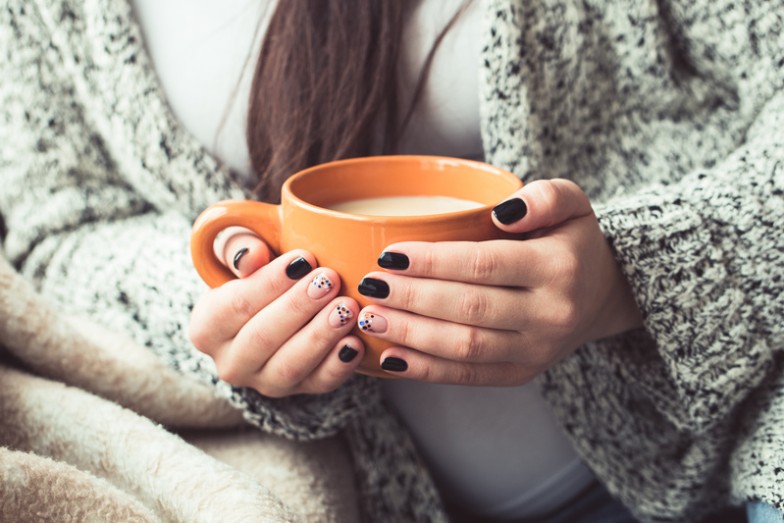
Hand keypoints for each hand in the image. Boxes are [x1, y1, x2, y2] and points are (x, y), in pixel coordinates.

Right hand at [189, 231, 364, 396]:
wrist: (276, 304)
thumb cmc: (258, 271)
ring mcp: (264, 382)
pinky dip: (338, 366)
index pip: (234, 307)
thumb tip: (251, 256)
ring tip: (347, 308)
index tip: (303, 258)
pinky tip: (355, 342)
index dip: (270, 282)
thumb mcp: (240, 250)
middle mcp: (230, 363)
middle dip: (299, 307)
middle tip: (330, 279)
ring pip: (289, 366)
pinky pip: (319, 383)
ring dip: (320, 336)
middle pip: (262, 338)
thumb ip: (238, 245)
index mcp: (206, 328)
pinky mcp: (300, 390)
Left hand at [356, 179, 642, 384]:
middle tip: (368, 286)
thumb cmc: (573, 241)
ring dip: (411, 335)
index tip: (389, 254)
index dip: (432, 262)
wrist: (601, 295)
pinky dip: (425, 370)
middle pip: (468, 309)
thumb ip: (545, 196)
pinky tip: (390, 357)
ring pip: (464, 348)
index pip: (484, 264)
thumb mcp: (573, 202)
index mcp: (558, 268)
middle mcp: (550, 315)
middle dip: (411, 298)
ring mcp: (536, 351)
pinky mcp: (520, 374)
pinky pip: (468, 376)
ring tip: (370, 318)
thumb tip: (503, 212)